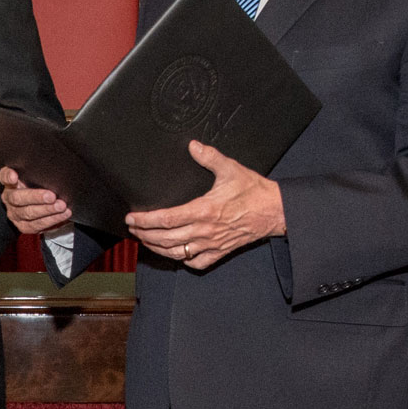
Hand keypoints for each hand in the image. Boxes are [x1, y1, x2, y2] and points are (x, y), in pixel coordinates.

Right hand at [0, 166, 72, 235]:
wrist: (28, 205)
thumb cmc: (32, 186)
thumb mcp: (30, 175)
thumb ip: (33, 171)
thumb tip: (47, 167)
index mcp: (9, 183)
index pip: (5, 177)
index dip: (8, 177)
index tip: (14, 177)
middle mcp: (9, 199)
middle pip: (18, 199)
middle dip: (37, 198)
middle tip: (52, 196)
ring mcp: (15, 215)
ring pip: (29, 214)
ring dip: (48, 211)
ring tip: (62, 207)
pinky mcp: (23, 226)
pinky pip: (38, 225)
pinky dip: (53, 221)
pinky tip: (63, 215)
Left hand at [123, 140, 283, 270]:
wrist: (275, 211)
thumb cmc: (254, 191)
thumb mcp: (230, 169)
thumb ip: (209, 157)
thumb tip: (193, 146)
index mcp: (203, 210)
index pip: (166, 219)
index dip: (145, 221)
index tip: (132, 219)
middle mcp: (204, 231)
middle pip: (166, 239)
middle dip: (145, 235)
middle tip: (134, 230)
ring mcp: (212, 244)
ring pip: (177, 253)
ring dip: (158, 248)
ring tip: (146, 241)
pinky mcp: (220, 252)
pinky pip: (196, 262)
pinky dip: (182, 260)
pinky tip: (175, 254)